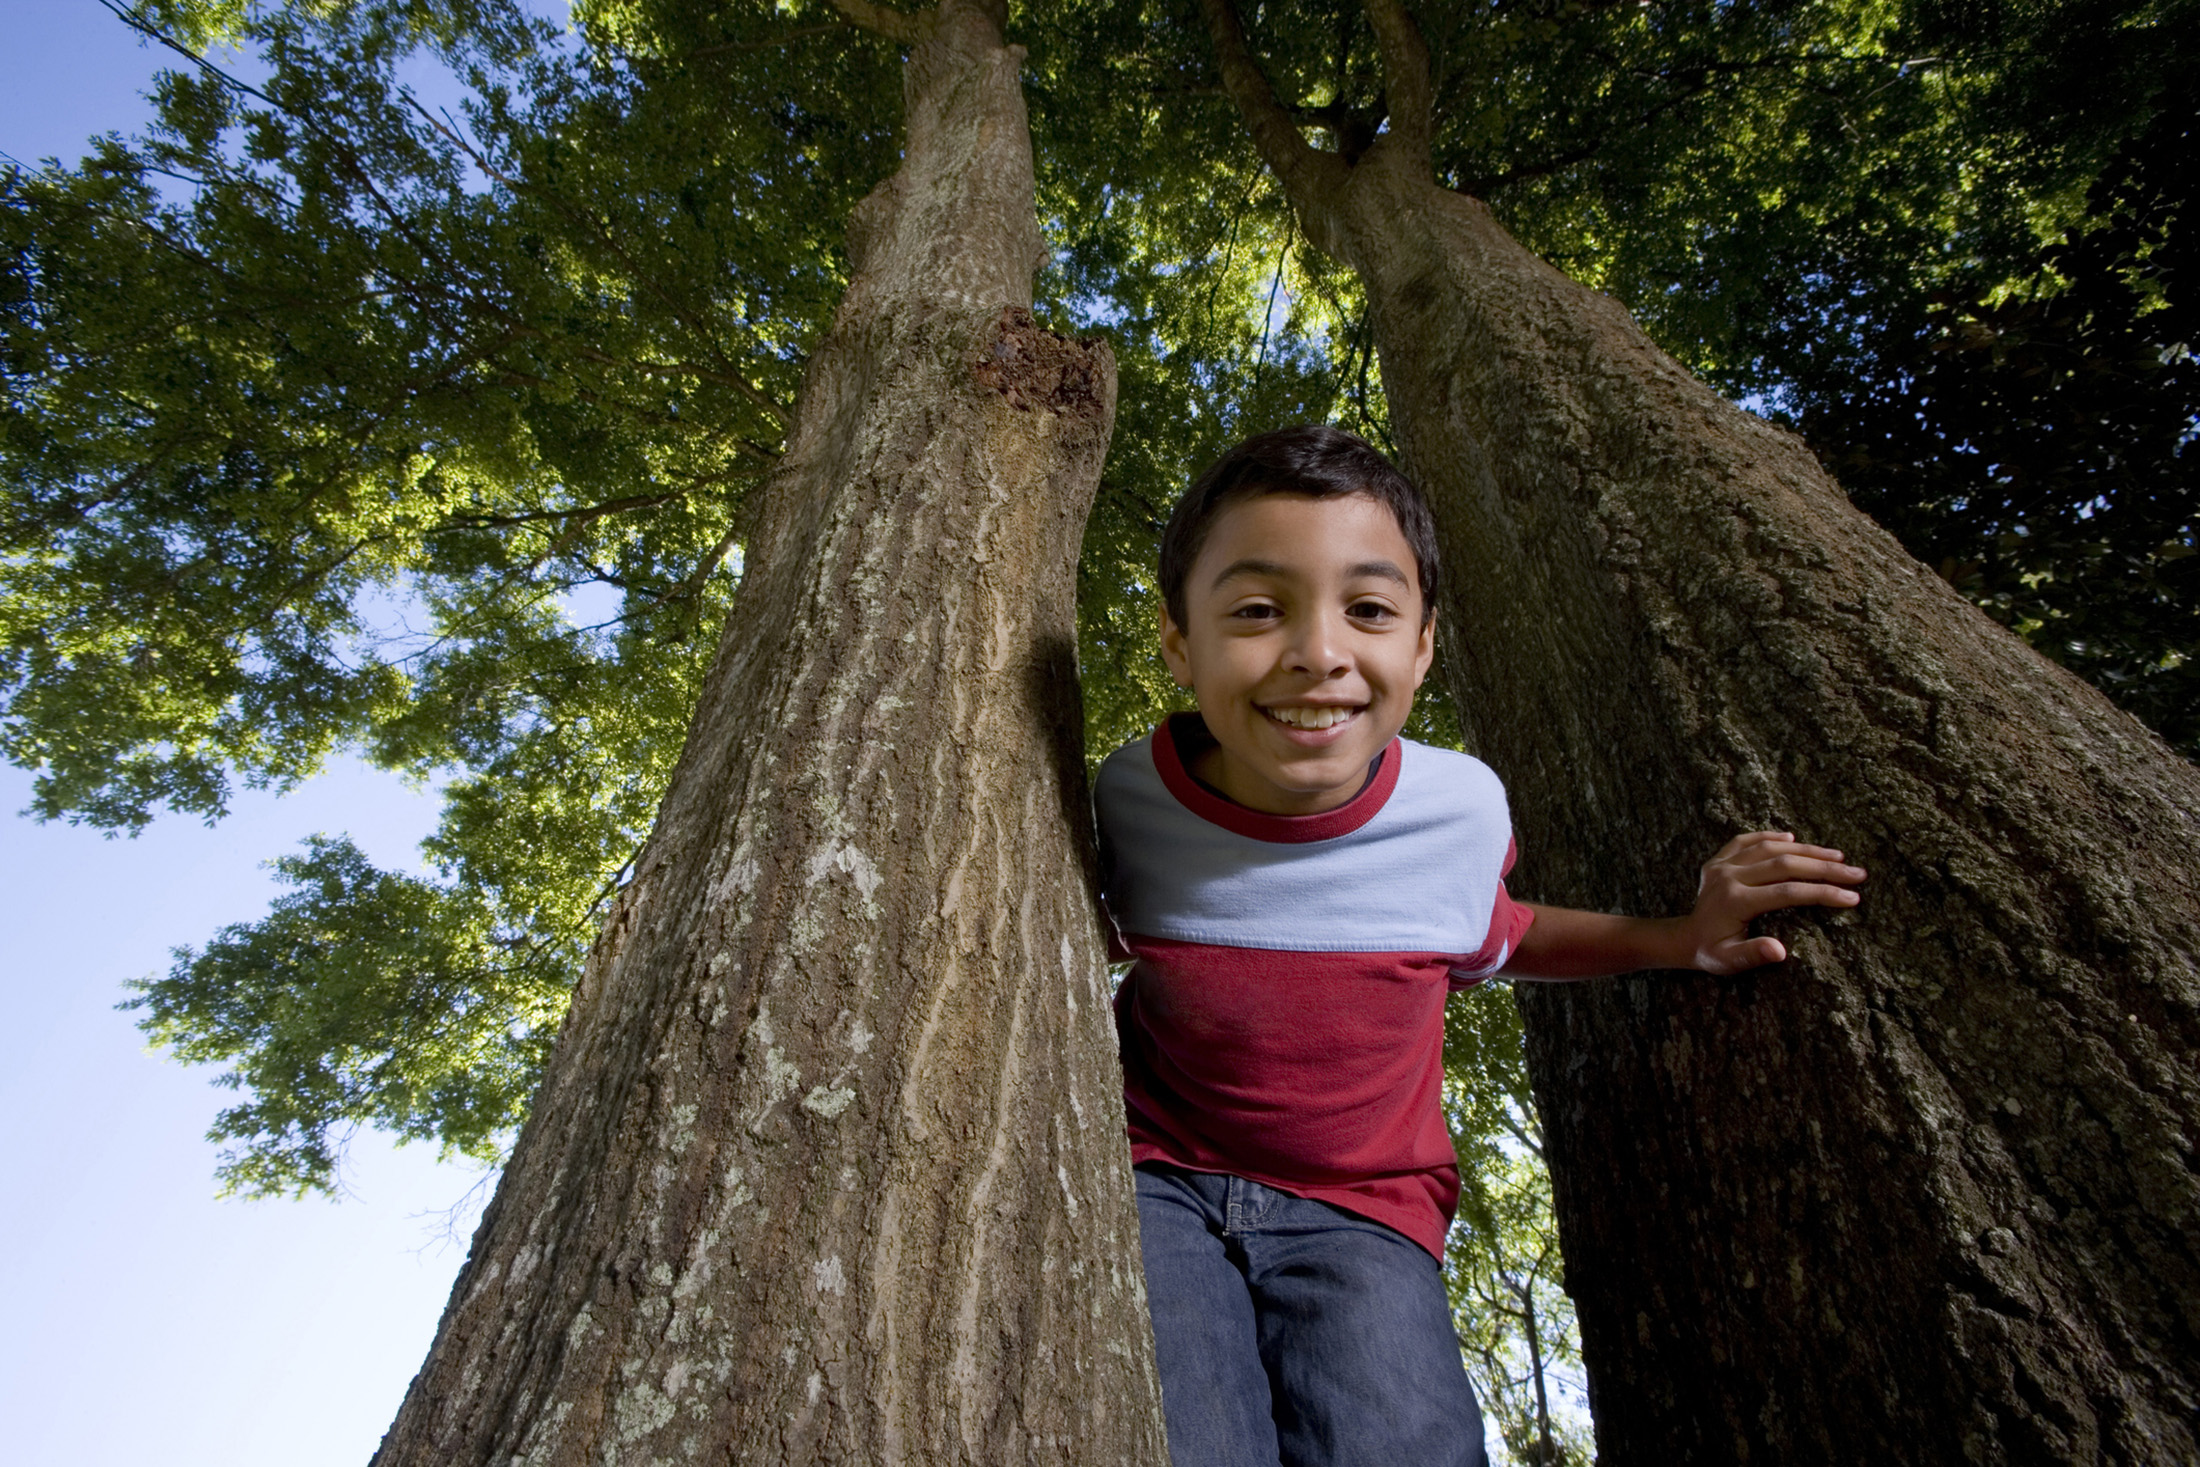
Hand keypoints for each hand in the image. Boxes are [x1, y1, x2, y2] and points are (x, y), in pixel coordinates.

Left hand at [1685, 831, 1864, 973]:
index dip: (1822, 893)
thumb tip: (1780, 951)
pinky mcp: (1719, 859)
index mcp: (1736, 901)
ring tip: (1837, 857)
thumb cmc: (1712, 953)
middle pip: (1785, 865)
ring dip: (1806, 850)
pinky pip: (1746, 840)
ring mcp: (1723, 865)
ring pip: (1770, 847)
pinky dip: (1770, 836)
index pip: (1788, 892)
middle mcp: (1729, 877)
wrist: (1684, 938)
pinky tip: (1792, 838)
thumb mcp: (1730, 961)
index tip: (1853, 897)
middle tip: (1858, 874)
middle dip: (1825, 869)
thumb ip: (1754, 954)